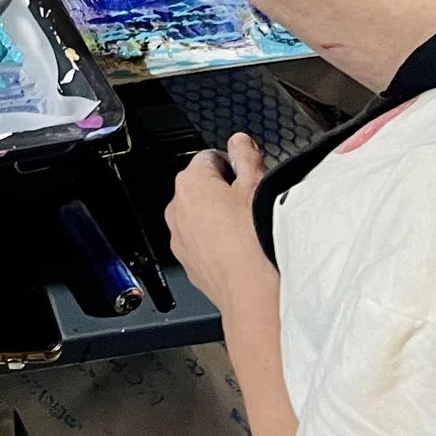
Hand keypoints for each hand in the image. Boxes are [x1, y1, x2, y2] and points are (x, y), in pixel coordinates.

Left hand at [166, 133, 278, 309]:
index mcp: (190, 182)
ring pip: (200, 216)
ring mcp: (179, 238)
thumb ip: (246, 155)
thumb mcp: (258, 185)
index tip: (249, 176)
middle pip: (203, 187)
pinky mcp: (187, 263)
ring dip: (219, 218)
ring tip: (247, 230)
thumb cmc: (254, 241)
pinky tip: (239, 251)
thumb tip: (239, 142)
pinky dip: (216, 243)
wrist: (252, 293)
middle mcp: (177, 208)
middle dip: (225, 191)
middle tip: (252, 204)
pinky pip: (201, 242)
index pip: (210, 157)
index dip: (234, 164)